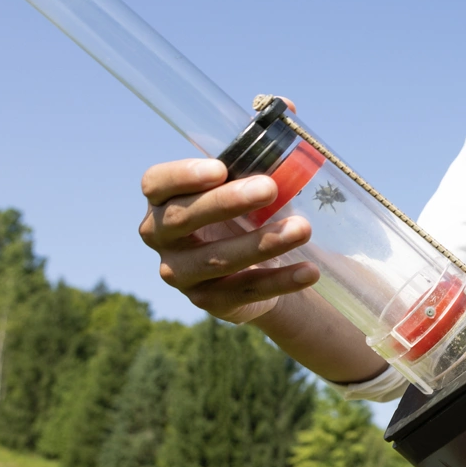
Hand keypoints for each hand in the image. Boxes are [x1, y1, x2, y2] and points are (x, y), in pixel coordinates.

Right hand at [139, 157, 319, 324]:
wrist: (252, 269)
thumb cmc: (238, 216)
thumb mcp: (237, 193)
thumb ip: (246, 178)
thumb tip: (285, 166)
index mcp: (161, 201)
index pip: (156, 183)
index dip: (183, 175)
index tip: (220, 168)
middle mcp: (160, 238)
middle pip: (183, 218)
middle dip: (227, 202)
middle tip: (269, 188)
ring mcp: (181, 273)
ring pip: (217, 258)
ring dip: (262, 243)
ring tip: (302, 229)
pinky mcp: (209, 301)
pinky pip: (246, 289)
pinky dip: (281, 280)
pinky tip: (308, 271)